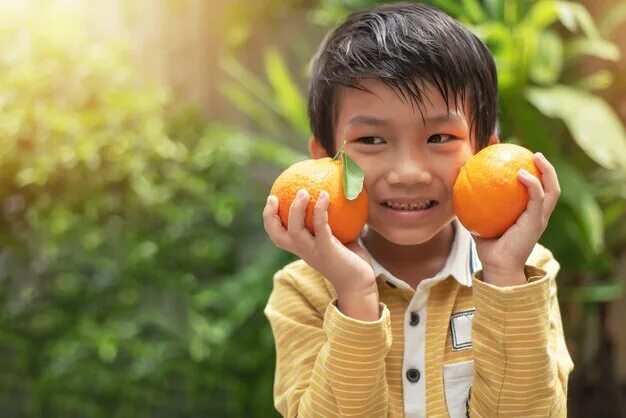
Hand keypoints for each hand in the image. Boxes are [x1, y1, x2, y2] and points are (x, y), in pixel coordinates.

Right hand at [263, 189, 378, 318]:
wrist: (360, 283)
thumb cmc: (351, 260)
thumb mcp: (340, 238)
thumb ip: (335, 221)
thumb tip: (340, 195)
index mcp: (302, 248)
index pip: (277, 236)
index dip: (269, 219)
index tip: (272, 199)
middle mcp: (303, 251)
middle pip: (277, 236)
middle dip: (270, 216)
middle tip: (275, 196)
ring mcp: (314, 251)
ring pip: (295, 230)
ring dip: (296, 209)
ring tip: (303, 192)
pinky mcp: (327, 250)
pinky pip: (320, 227)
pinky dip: (320, 210)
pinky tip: (325, 195)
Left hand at [474, 153, 560, 285]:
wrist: (496, 265)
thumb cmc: (488, 244)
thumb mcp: (481, 220)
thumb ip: (475, 204)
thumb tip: (460, 186)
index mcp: (529, 214)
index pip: (538, 190)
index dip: (535, 174)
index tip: (524, 158)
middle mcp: (538, 214)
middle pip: (551, 187)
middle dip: (547, 169)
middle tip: (534, 155)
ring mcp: (540, 218)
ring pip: (552, 190)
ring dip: (547, 172)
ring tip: (536, 157)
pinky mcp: (536, 222)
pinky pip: (537, 199)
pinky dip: (533, 185)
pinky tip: (521, 174)